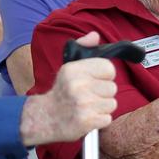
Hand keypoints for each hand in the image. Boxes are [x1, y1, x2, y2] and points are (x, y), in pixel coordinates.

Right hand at [20, 32, 118, 146]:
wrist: (45, 118)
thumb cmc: (61, 91)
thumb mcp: (68, 66)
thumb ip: (83, 48)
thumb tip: (95, 35)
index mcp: (74, 69)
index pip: (109, 68)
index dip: (105, 75)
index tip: (95, 79)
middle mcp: (78, 86)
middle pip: (112, 88)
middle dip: (103, 93)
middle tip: (89, 95)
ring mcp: (83, 105)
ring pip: (112, 104)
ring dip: (102, 107)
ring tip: (88, 106)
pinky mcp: (86, 122)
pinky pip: (108, 118)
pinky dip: (100, 120)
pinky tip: (88, 116)